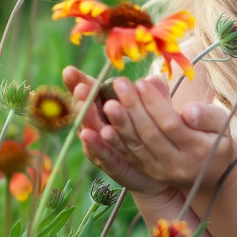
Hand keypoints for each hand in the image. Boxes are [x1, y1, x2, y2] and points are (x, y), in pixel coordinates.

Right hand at [63, 66, 168, 196]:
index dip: (78, 81)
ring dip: (86, 116)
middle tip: (80, 86)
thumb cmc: (156, 130)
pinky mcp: (111, 163)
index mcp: (107, 106)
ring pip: (91, 129)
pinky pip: (101, 153)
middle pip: (86, 109)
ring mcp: (103, 145)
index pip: (90, 91)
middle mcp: (100, 125)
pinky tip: (87, 133)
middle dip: (81, 97)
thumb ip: (155, 94)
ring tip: (82, 103)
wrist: (166, 166)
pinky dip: (95, 143)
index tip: (70, 71)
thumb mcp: (157, 108)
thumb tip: (156, 79)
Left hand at [99, 75, 236, 191]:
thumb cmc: (217, 138)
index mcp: (197, 149)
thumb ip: (208, 116)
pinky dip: (115, 144)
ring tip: (109, 102)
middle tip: (119, 84)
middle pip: (150, 135)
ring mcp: (161, 171)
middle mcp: (177, 164)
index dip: (155, 104)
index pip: (171, 125)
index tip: (141, 82)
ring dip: (121, 125)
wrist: (212, 174)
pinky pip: (129, 156)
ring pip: (137, 147)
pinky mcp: (148, 173)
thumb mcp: (222, 124)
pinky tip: (102, 129)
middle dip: (133, 109)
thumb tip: (189, 111)